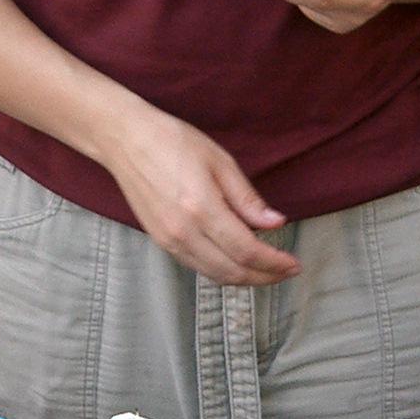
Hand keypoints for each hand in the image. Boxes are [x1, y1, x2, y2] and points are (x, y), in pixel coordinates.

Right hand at [98, 112, 299, 285]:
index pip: (247, 251)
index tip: (294, 263)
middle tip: (286, 271)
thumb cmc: (172, 142)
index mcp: (202, 209)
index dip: (275, 263)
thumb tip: (276, 223)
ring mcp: (169, 240)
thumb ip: (248, 199)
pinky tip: (237, 262)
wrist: (125, 140)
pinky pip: (197, 267)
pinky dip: (222, 271)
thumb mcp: (220, 162)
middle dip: (265, 277)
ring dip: (245, 279)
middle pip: (233, 271)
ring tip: (267, 271)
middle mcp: (183, 232)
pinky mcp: (160, 241)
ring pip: (215, 275)